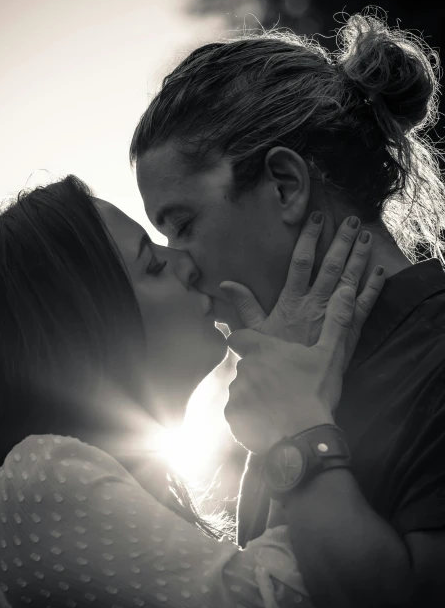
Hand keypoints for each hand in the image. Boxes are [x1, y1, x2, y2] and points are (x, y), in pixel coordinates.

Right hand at [220, 213, 385, 370]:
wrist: (293, 390)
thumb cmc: (272, 360)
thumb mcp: (254, 331)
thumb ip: (243, 305)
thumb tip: (226, 283)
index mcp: (292, 300)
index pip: (300, 261)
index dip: (309, 237)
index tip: (316, 217)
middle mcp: (315, 304)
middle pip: (330, 265)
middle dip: (341, 241)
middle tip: (351, 220)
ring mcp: (334, 317)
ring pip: (349, 280)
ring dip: (359, 257)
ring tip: (365, 237)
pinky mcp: (349, 332)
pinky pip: (364, 306)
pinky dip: (373, 288)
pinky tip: (380, 271)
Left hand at [225, 286, 355, 453]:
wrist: (304, 436)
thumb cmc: (316, 392)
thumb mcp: (330, 355)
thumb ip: (335, 322)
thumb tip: (346, 290)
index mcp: (263, 350)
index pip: (239, 337)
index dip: (246, 343)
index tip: (258, 351)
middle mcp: (244, 368)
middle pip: (245, 368)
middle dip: (258, 375)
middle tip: (280, 387)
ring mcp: (236, 393)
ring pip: (241, 391)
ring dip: (254, 396)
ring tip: (277, 408)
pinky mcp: (233, 417)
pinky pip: (238, 414)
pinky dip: (249, 417)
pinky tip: (269, 423)